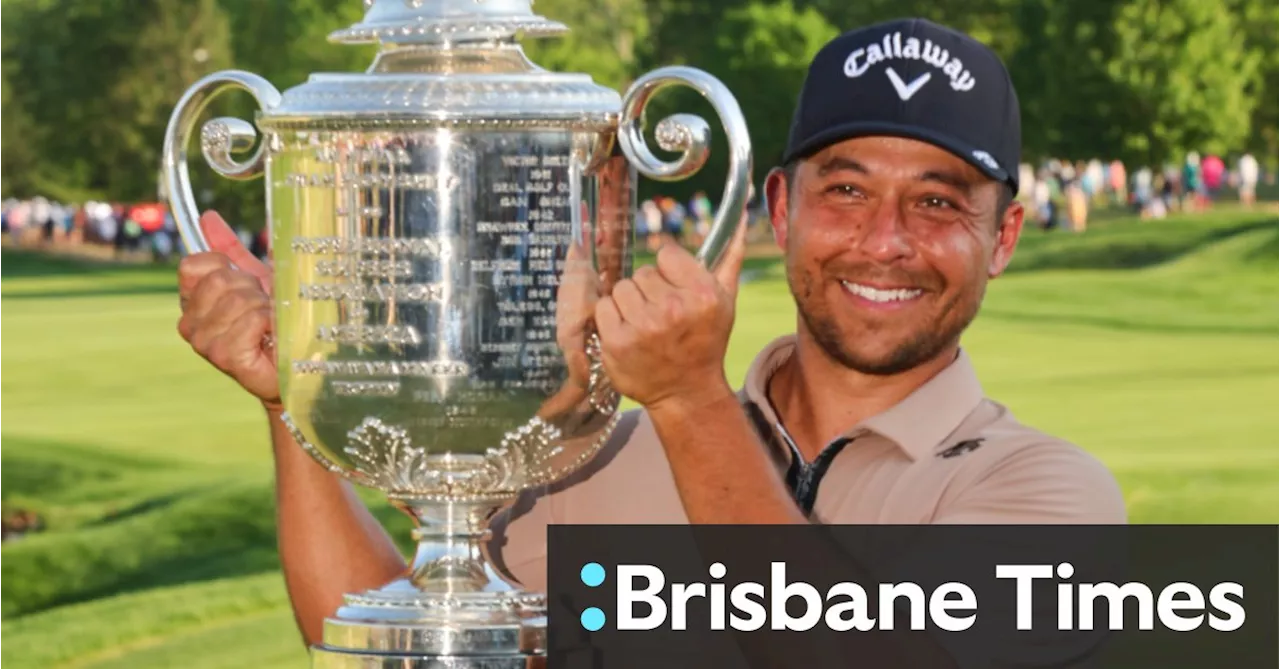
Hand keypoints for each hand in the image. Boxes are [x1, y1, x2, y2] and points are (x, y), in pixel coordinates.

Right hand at [176, 211, 280, 410]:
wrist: (297, 364)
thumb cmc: (276, 322)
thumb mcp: (255, 279)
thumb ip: (230, 250)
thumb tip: (207, 217)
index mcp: (193, 303)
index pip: (193, 265)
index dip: (225, 265)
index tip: (245, 281)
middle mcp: (191, 324)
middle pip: (219, 279)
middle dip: (252, 288)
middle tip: (264, 308)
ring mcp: (205, 343)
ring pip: (238, 299)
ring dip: (266, 307)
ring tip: (271, 324)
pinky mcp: (225, 357)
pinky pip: (252, 319)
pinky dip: (272, 322)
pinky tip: (273, 336)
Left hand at [594, 215, 748, 411]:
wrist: (686, 392)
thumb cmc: (706, 341)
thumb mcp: (725, 300)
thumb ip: (730, 256)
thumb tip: (742, 218)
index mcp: (702, 294)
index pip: (666, 254)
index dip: (669, 272)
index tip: (675, 291)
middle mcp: (673, 309)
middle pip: (642, 272)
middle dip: (649, 290)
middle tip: (661, 314)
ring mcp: (642, 327)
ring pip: (621, 288)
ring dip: (629, 303)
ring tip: (644, 324)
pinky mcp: (616, 342)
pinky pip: (603, 307)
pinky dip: (611, 318)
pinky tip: (628, 333)